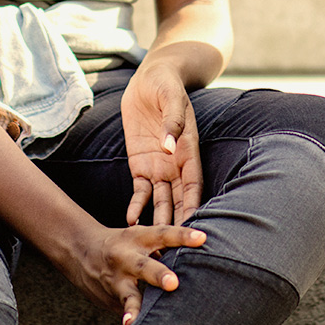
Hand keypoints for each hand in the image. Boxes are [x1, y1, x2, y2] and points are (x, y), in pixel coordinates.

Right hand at [67, 221, 207, 324]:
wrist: (80, 251)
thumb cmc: (124, 244)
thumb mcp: (140, 236)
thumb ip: (164, 245)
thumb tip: (201, 255)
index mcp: (138, 237)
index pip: (163, 233)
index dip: (183, 235)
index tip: (202, 238)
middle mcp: (126, 258)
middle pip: (144, 266)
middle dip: (158, 275)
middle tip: (173, 284)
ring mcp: (116, 280)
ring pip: (127, 296)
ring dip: (133, 309)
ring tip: (133, 322)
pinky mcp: (110, 300)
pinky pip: (124, 312)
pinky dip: (132, 322)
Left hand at [121, 57, 202, 226]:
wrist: (151, 78)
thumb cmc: (166, 85)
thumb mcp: (171, 98)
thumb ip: (172, 122)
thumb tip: (170, 146)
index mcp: (189, 150)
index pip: (193, 185)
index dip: (193, 206)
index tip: (193, 228)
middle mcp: (176, 164)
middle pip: (178, 199)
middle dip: (176, 222)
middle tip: (174, 246)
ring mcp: (158, 166)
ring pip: (160, 200)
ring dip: (157, 220)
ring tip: (152, 241)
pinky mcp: (140, 164)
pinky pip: (140, 190)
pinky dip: (137, 205)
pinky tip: (131, 220)